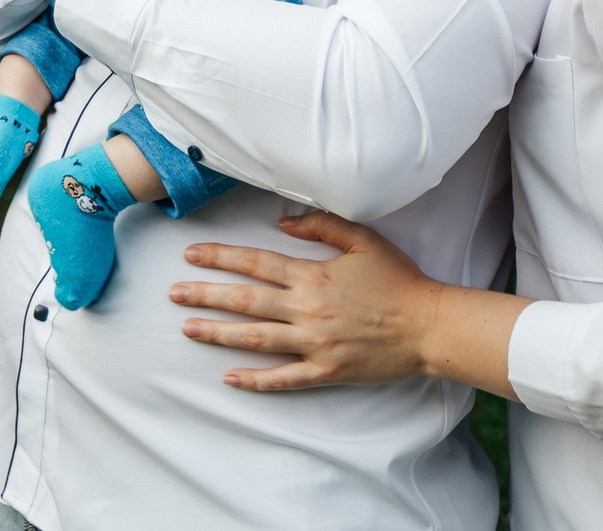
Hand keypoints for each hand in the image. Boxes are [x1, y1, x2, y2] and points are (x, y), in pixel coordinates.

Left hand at [168, 211, 444, 390]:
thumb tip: (283, 221)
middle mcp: (307, 310)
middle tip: (174, 294)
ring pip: (256, 338)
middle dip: (206, 295)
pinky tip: (230, 379)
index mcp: (312, 276)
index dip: (220, 257)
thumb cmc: (399, 280)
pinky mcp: (326, 371)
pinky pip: (285, 378)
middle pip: (246, 300)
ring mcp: (314, 344)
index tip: (191, 255)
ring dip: (219, 334)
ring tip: (188, 329)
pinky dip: (256, 380)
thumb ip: (321, 226)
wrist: (428, 326)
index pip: (255, 263)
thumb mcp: (363, 240)